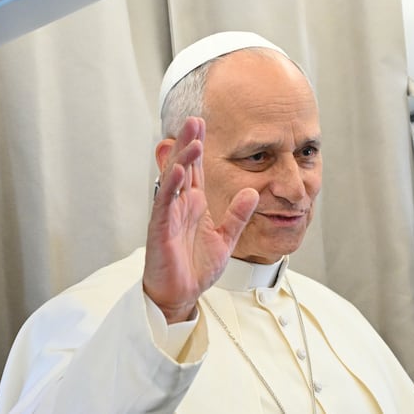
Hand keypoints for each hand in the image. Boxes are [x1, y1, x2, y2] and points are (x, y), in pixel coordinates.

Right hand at [143, 117, 258, 322]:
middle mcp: (180, 205)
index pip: (195, 169)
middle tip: (194, 119)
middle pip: (182, 167)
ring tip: (192, 138)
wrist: (181, 294)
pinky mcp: (160, 230)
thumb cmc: (197, 266)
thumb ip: (238, 215)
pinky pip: (165, 205)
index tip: (202, 123)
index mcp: (194, 204)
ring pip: (172, 181)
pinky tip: (180, 172)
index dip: (197, 146)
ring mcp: (168, 215)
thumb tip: (252, 192)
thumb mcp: (226, 237)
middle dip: (188, 143)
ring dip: (182, 159)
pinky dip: (172, 187)